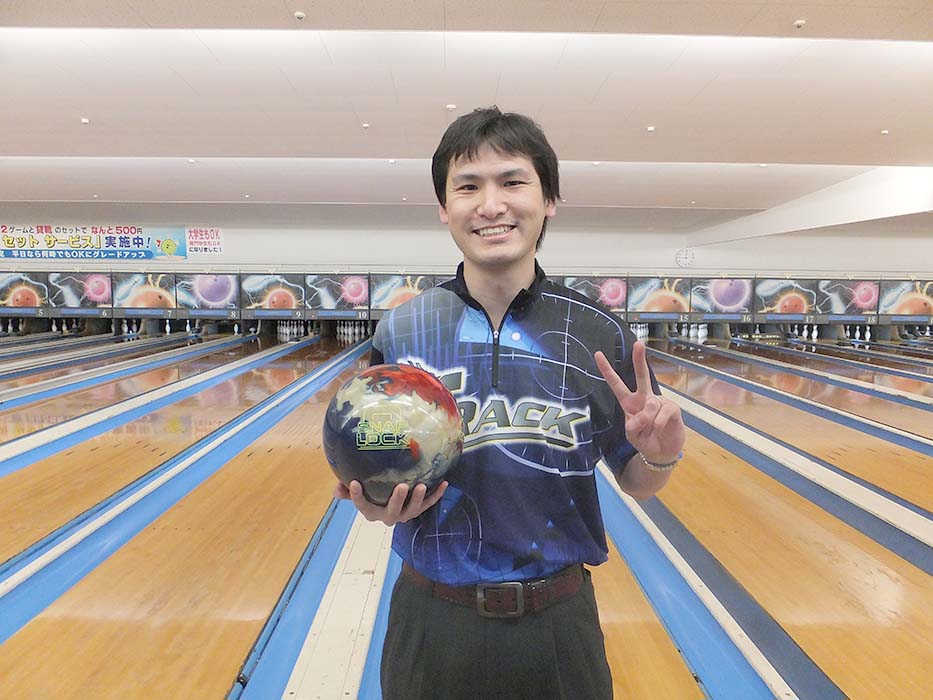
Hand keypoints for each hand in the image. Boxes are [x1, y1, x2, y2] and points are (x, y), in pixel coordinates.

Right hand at [333, 480, 448, 525]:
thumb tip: (337, 489)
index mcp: (370, 511)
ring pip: (412, 510)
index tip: (354, 483)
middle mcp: (388, 516)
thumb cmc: (370, 492)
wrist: (388, 500)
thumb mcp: (356, 491)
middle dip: (397, 500)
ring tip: (421, 486)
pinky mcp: (417, 509)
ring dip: (418, 499)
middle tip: (402, 487)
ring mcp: (404, 514)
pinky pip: (428, 504)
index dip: (356, 496)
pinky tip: (444, 483)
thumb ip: (345, 490)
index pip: (361, 506)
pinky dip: (436, 495)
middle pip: (392, 512)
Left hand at [594, 340, 684, 463]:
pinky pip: (663, 413)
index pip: (616, 384)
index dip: (607, 370)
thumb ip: (632, 425)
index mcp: (629, 402)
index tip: (598, 354)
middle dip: (640, 359)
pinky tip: (661, 429)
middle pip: (642, 375)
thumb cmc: (645, 440)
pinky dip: (659, 425)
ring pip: (650, 405)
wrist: (662, 452)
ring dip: (648, 422)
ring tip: (651, 430)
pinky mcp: (672, 407)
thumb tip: (641, 415)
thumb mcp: (632, 435)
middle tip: (638, 343)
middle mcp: (644, 397)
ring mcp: (659, 401)